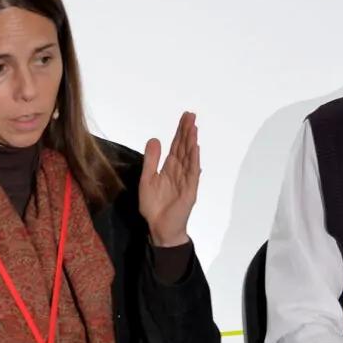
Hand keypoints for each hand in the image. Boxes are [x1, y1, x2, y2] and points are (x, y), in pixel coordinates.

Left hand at [137, 111, 200, 246]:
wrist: (158, 228)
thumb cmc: (153, 206)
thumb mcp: (147, 179)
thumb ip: (151, 160)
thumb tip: (155, 139)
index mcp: (169, 169)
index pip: (176, 146)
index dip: (180, 132)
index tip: (184, 117)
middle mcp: (180, 172)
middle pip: (184, 148)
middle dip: (187, 131)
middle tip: (191, 115)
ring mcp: (186, 180)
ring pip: (190, 157)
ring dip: (191, 142)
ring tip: (193, 127)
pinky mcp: (189, 190)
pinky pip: (192, 173)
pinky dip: (194, 160)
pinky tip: (195, 148)